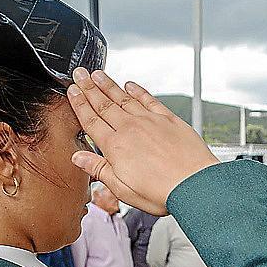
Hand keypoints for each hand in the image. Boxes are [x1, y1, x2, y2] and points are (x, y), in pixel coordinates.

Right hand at [67, 68, 219, 214]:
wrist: (194, 184)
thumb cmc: (161, 192)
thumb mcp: (122, 189)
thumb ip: (99, 170)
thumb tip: (79, 158)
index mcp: (115, 147)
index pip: (91, 121)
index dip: (80, 104)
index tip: (72, 92)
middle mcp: (130, 129)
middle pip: (104, 104)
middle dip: (89, 88)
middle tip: (79, 74)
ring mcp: (150, 121)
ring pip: (124, 98)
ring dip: (109, 85)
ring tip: (97, 74)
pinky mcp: (168, 120)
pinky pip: (149, 100)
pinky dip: (138, 91)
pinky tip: (131, 85)